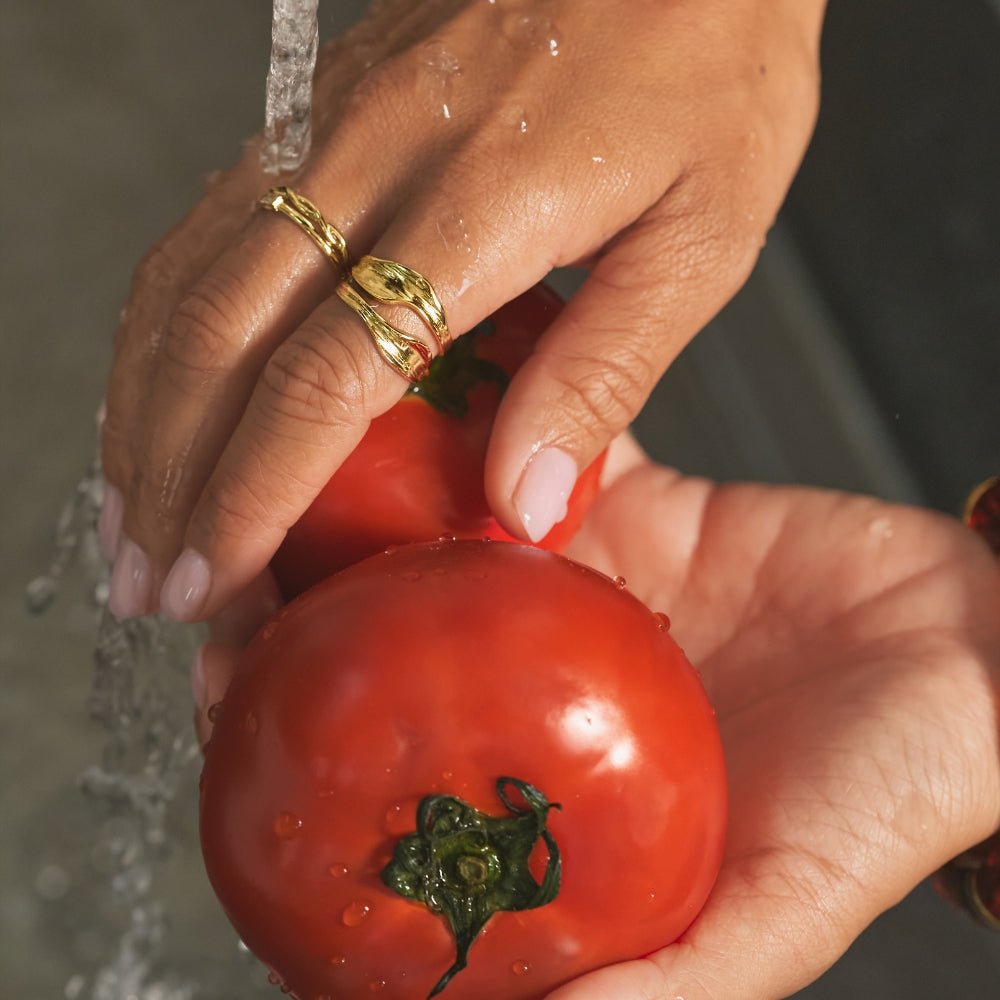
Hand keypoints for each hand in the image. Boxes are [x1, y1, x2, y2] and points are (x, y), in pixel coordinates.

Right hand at [100, 0, 825, 620]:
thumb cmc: (709, 56)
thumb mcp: (702, 231)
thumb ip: (605, 367)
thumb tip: (523, 495)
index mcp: (481, 199)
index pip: (324, 377)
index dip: (253, 494)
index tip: (216, 576)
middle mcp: (379, 152)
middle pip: (218, 336)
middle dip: (167, 475)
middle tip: (148, 576)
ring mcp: (337, 117)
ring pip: (186, 277)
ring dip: (144, 408)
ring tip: (130, 508)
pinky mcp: (328, 102)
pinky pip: (212, 223)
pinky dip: (168, 325)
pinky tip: (165, 389)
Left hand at [192, 438, 999, 997]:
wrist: (987, 654)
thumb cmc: (900, 790)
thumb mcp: (782, 909)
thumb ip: (672, 980)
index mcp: (563, 787)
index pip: (399, 776)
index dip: (299, 745)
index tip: (222, 693)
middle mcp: (553, 685)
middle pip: (396, 643)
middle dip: (304, 611)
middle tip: (236, 575)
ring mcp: (585, 588)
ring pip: (448, 534)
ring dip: (372, 509)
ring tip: (304, 478)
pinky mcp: (634, 504)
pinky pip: (539, 449)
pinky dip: (487, 423)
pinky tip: (430, 403)